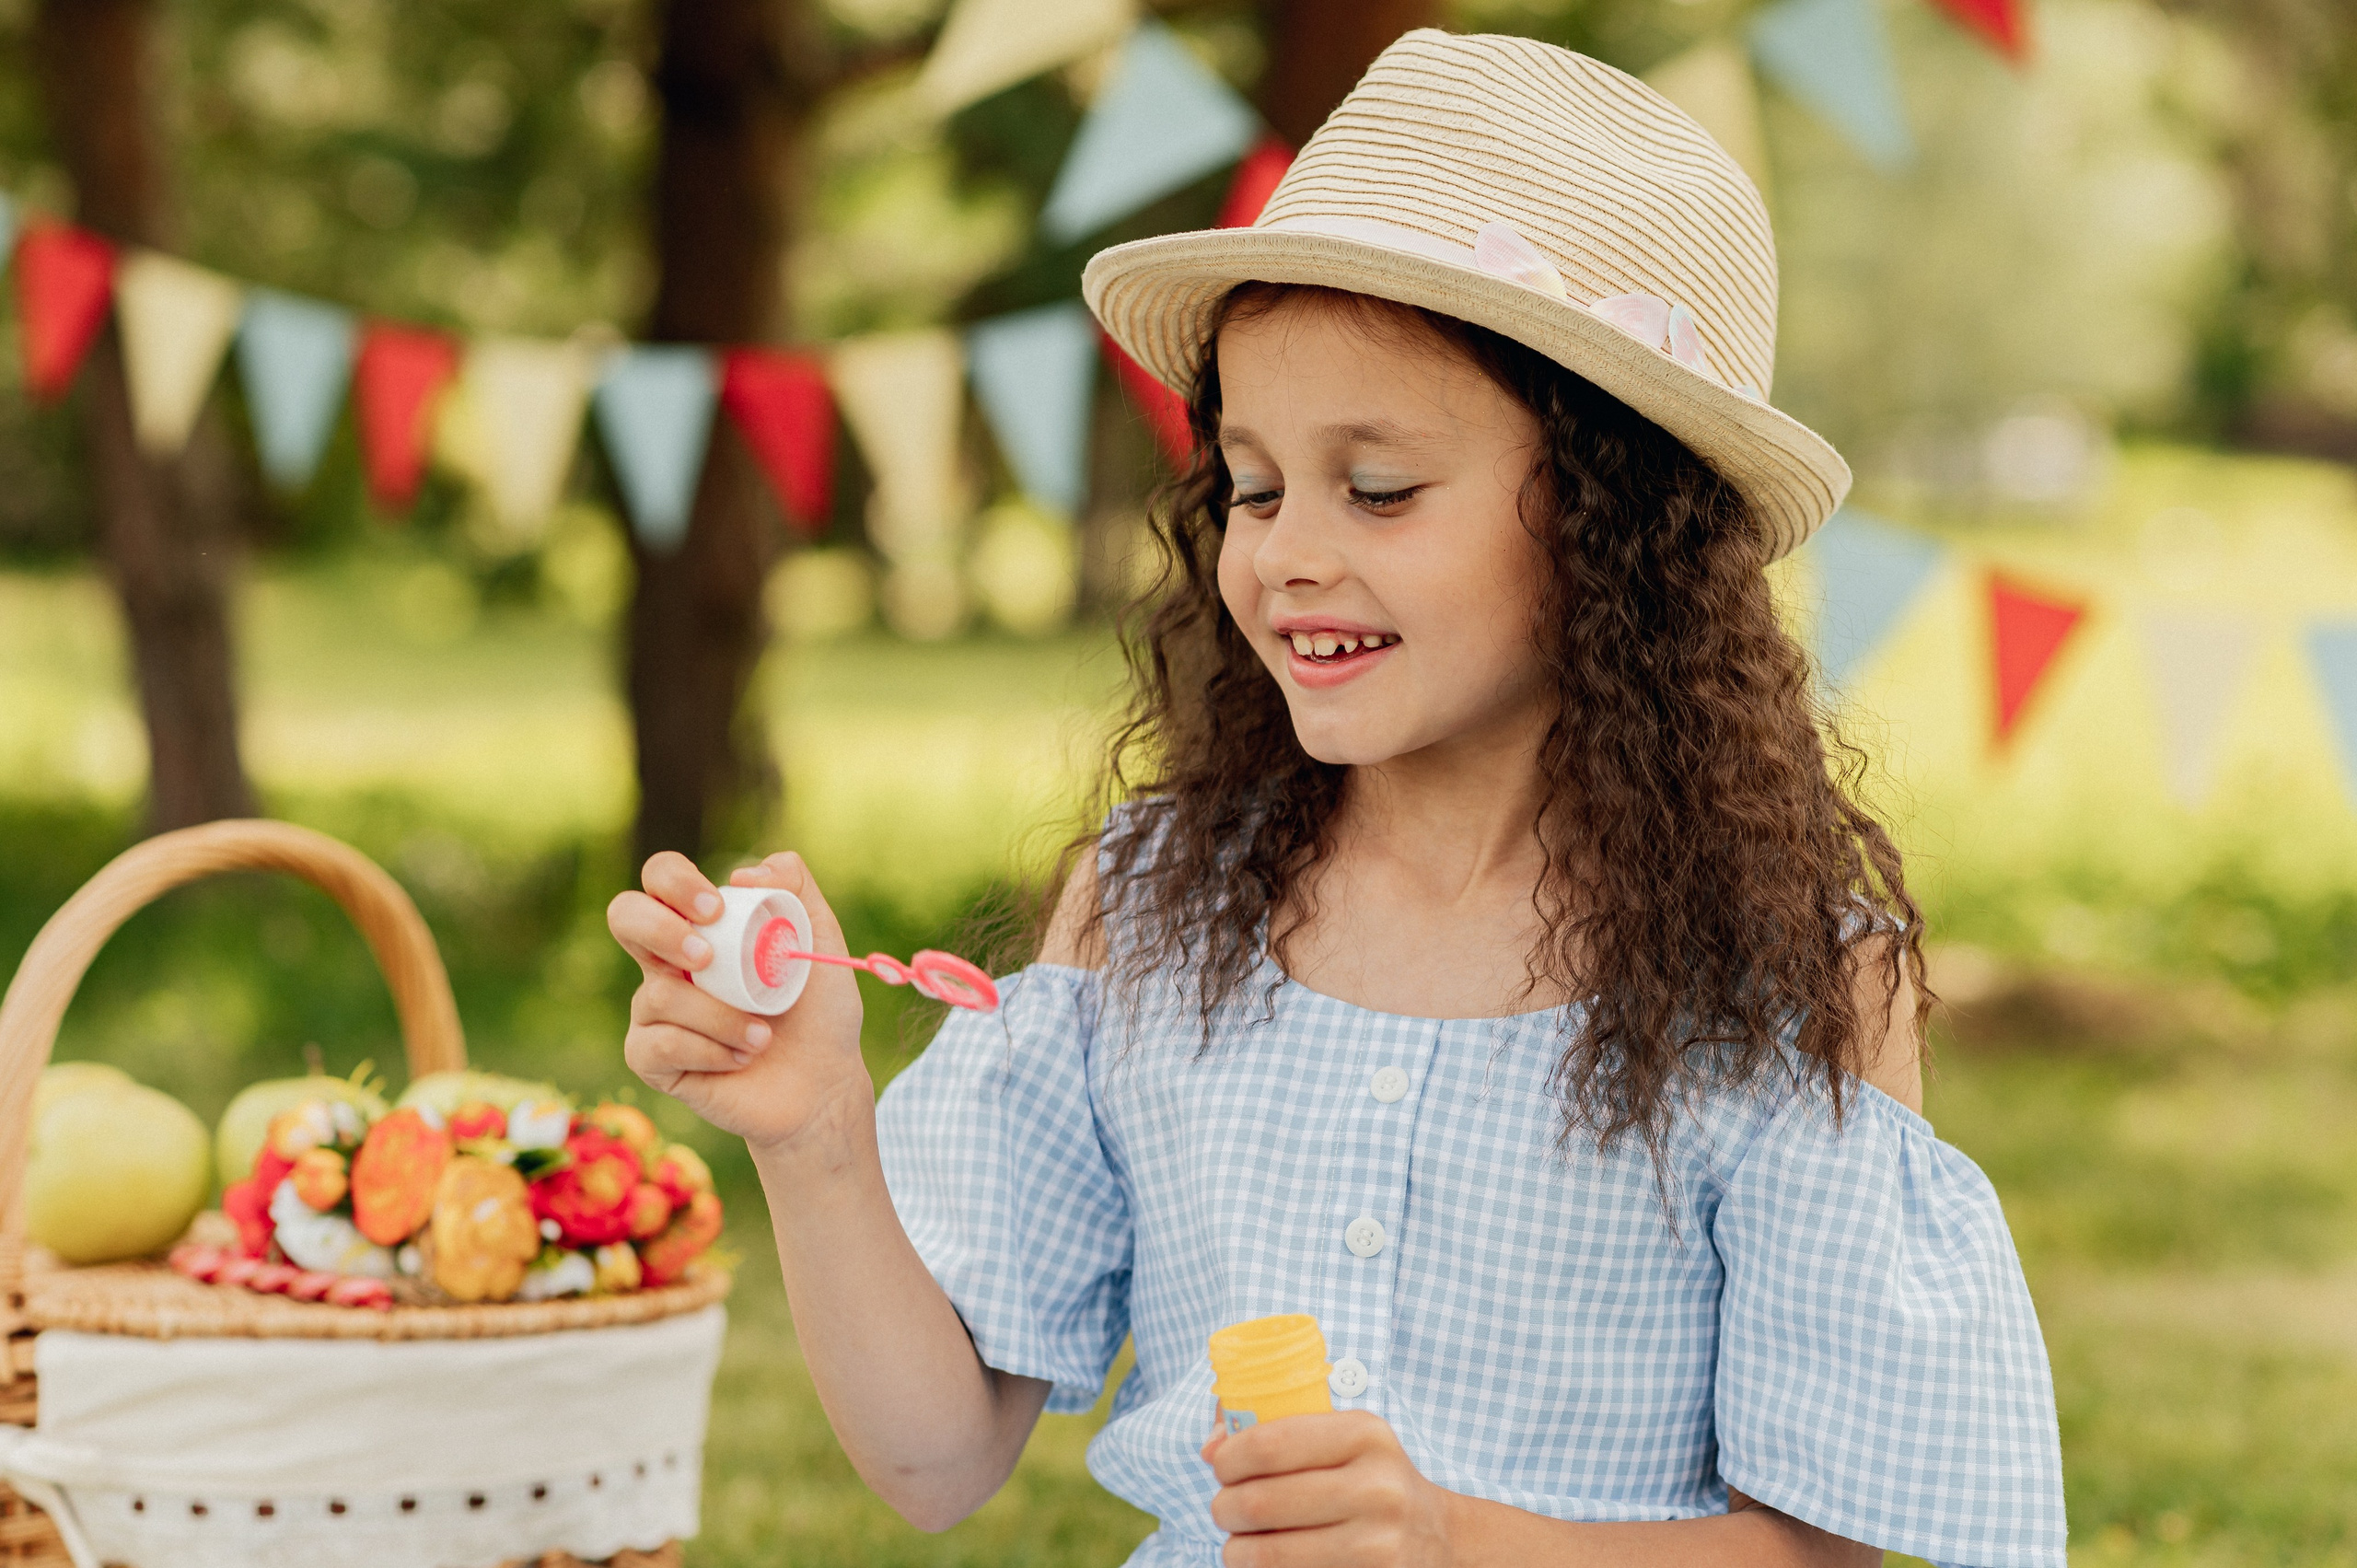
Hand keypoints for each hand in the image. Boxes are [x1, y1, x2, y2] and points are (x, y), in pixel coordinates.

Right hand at [608, 850, 871, 1151]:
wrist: (824, 1083)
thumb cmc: (819, 1012)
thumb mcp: (821, 940)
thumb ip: (796, 889)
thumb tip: (743, 873)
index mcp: (705, 927)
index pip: (663, 879)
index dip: (676, 882)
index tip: (717, 909)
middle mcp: (670, 963)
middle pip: (624, 916)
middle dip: (659, 929)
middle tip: (706, 958)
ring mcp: (655, 1011)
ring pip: (657, 994)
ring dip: (721, 1017)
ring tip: (763, 1037)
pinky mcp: (653, 1058)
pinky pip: (659, 1044)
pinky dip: (709, 1050)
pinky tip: (740, 1058)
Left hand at [1202, 1410, 1456, 1567]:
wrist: (1437, 1539)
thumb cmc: (1369, 1479)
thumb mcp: (1341, 1438)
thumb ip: (1273, 1428)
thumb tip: (1210, 1450)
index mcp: (1365, 1435)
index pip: (1269, 1444)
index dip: (1229, 1459)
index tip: (1221, 1468)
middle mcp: (1377, 1488)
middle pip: (1261, 1502)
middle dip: (1224, 1508)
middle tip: (1223, 1509)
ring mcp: (1378, 1544)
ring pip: (1268, 1553)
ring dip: (1236, 1550)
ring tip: (1239, 1544)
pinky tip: (1271, 1563)